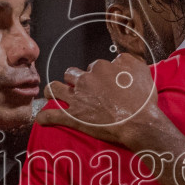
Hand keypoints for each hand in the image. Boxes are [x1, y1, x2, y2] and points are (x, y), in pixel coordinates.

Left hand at [36, 53, 165, 150]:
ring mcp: (77, 99)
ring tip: (53, 94)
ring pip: (55, 89)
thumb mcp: (140, 70)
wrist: (139, 123)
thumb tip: (118, 60)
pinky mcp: (73, 117)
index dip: (97, 74)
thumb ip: (126, 61)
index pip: (93, 66)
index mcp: (100, 67)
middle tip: (81, 88)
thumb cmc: (142, 99)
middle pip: (71, 74)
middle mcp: (85, 80)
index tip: (102, 82)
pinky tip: (41, 118)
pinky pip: (52, 115)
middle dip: (74, 79)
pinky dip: (45, 117)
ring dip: (53, 91)